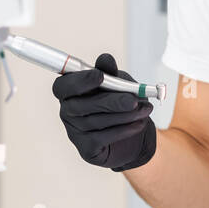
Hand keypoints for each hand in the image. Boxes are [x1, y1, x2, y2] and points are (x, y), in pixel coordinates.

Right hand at [52, 53, 156, 171]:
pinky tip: (139, 124)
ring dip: (124, 115)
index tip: (99, 75)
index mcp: (70, 91)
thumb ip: (110, 72)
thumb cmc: (120, 102)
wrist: (132, 134)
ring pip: (95, 122)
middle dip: (110, 101)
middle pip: (80, 106)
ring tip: (145, 110)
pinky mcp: (86, 149)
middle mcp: (67, 111)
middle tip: (133, 100)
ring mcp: (74, 132)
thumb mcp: (119, 83)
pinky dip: (124, 130)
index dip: (79, 81)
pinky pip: (102, 138)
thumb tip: (105, 58)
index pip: (63, 86)